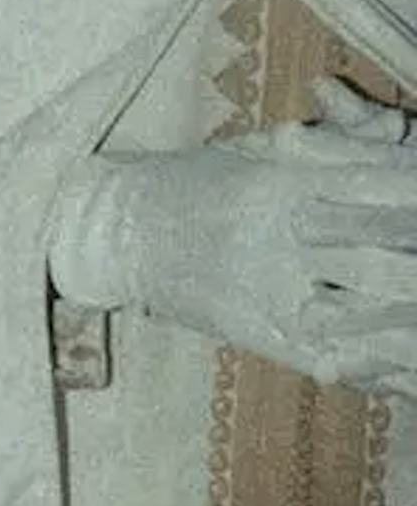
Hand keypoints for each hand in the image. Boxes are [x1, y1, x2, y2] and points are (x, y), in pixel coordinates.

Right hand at [49, 85, 416, 396]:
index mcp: (289, 182)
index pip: (384, 184)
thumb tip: (397, 130)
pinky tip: (409, 376)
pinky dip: (381, 370)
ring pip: (368, 316)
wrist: (119, 234)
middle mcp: (285, 237)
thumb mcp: (264, 148)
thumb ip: (338, 137)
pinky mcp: (265, 335)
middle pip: (385, 257)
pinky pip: (336, 358)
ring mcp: (276, 292)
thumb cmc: (198, 182)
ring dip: (406, 317)